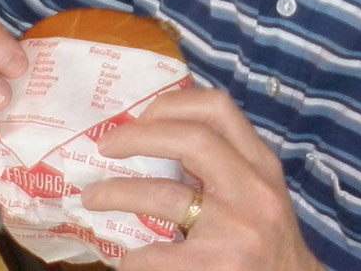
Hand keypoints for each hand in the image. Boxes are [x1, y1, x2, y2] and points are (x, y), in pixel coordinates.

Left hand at [82, 88, 320, 270]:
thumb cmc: (268, 243)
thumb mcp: (259, 193)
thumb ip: (225, 164)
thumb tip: (157, 135)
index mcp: (261, 166)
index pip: (218, 109)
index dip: (171, 105)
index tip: (140, 116)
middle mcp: (252, 191)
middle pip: (190, 139)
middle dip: (138, 136)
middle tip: (106, 146)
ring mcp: (233, 230)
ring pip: (161, 195)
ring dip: (115, 192)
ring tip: (91, 198)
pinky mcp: (211, 267)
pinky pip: (152, 254)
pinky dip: (131, 255)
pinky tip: (127, 258)